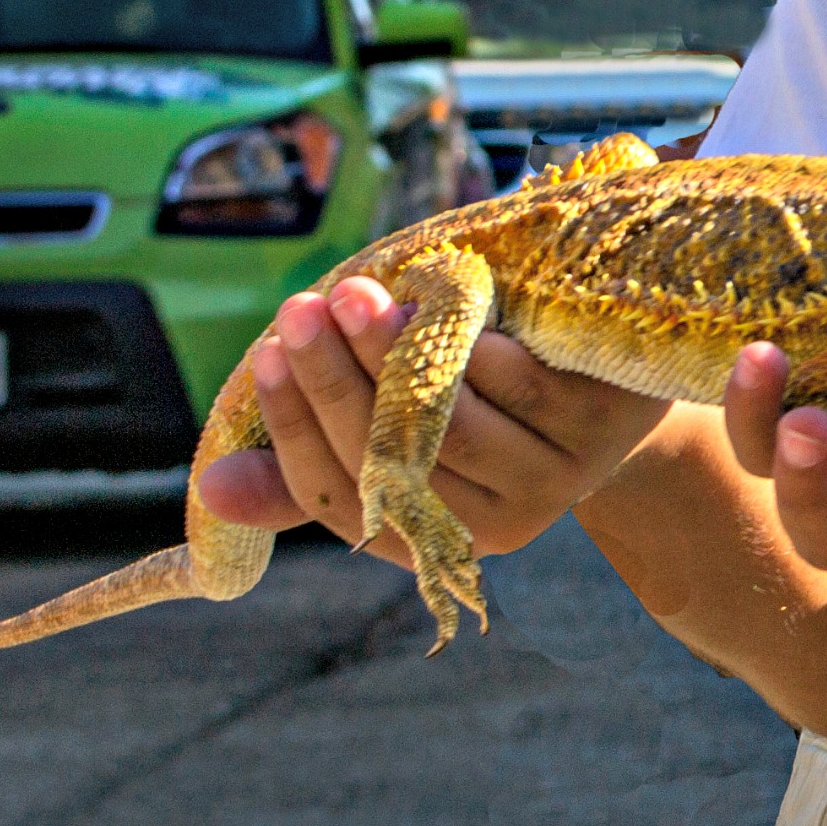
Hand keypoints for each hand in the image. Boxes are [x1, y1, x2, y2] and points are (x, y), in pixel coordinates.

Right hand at [193, 277, 670, 563]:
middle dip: (337, 378)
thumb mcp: (400, 428)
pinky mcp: (599, 421)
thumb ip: (313, 457)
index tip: (265, 357)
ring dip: (396, 354)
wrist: (615, 377)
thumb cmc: (484, 396)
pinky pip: (519, 381)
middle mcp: (495, 523)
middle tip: (304, 306)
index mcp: (432, 531)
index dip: (293, 428)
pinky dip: (472, 340)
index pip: (337, 496)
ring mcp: (555, 475)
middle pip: (391, 458)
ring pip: (453, 422)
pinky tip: (440, 294)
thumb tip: (211, 487)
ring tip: (362, 294)